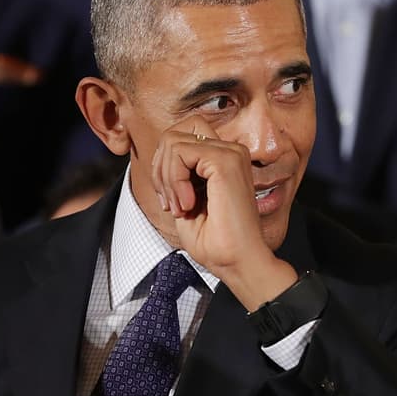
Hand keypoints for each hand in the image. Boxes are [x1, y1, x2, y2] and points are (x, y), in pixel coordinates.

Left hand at [150, 122, 296, 308]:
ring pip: (173, 141)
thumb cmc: (215, 241)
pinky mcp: (226, 161)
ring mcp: (230, 153)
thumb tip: (158, 156)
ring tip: (180, 206)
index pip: (179, 138)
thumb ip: (175, 174)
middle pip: (173, 134)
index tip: (169, 200)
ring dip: (166, 177)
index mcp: (223, 159)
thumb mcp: (184, 201)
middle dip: (160, 168)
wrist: (238, 262)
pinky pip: (180, 152)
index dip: (164, 167)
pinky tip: (187, 203)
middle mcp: (230, 151)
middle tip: (170, 203)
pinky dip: (174, 179)